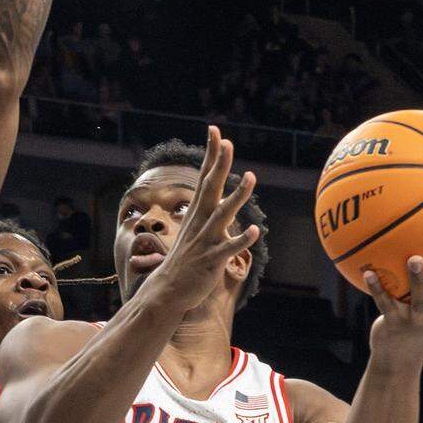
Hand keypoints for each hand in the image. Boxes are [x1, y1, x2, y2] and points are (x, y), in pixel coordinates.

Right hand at [140, 125, 259, 314]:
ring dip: (237, 197)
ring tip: (251, 177)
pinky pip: (229, 249)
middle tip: (227, 142)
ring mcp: (205, 241)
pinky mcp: (211, 261)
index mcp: (197, 213)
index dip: (210, 154)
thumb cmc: (184, 261)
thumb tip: (217, 198)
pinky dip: (241, 240)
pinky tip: (255, 231)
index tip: (215, 130)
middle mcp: (200, 222)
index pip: (205, 177)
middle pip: (210, 188)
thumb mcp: (195, 231)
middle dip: (219, 165)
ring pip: (222, 215)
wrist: (167, 292)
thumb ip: (208, 212)